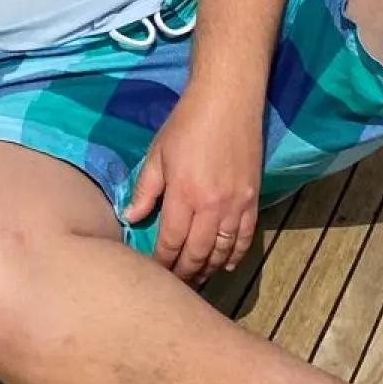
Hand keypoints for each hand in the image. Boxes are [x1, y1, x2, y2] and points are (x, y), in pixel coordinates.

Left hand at [123, 84, 262, 280]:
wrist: (228, 100)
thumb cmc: (187, 123)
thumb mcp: (158, 153)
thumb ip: (145, 189)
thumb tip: (130, 218)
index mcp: (184, 195)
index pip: (170, 242)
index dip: (161, 263)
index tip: (153, 274)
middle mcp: (211, 207)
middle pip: (197, 254)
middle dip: (185, 273)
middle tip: (175, 283)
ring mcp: (235, 205)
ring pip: (222, 251)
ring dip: (209, 268)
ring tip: (197, 277)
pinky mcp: (252, 200)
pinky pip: (244, 238)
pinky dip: (235, 255)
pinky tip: (226, 263)